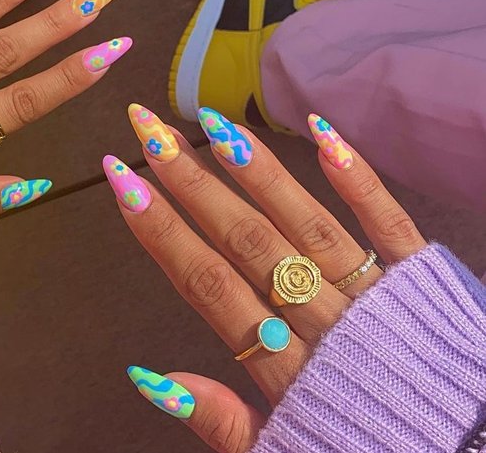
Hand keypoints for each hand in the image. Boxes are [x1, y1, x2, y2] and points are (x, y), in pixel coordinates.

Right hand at [106, 105, 426, 451]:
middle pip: (247, 242)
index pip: (208, 285)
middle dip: (192, 184)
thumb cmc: (358, 442)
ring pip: (306, 224)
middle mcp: (324, 321)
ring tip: (214, 123)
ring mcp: (373, 294)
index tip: (124, 183)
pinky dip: (357, 179)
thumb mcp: (280, 451)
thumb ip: (221, 421)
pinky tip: (324, 134)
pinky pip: (389, 222)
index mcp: (285, 367)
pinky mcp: (419, 278)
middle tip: (150, 132)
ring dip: (258, 172)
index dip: (162, 233)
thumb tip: (151, 379)